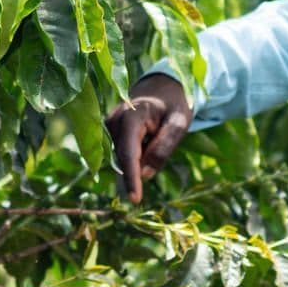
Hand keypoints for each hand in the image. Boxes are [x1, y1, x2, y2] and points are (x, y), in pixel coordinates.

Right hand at [105, 73, 192, 202]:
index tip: (136, 199)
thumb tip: (146, 174)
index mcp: (132, 115)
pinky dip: (136, 153)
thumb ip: (164, 147)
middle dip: (141, 165)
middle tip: (161, 141)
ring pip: (122, 156)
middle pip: (125, 156)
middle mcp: (114, 119)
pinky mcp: (108, 130)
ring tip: (155, 134)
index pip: (129, 153)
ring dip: (140, 157)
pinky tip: (147, 137)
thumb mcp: (179, 123)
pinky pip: (122, 151)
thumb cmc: (174, 105)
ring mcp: (108, 124)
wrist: (162, 87)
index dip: (132, 178)